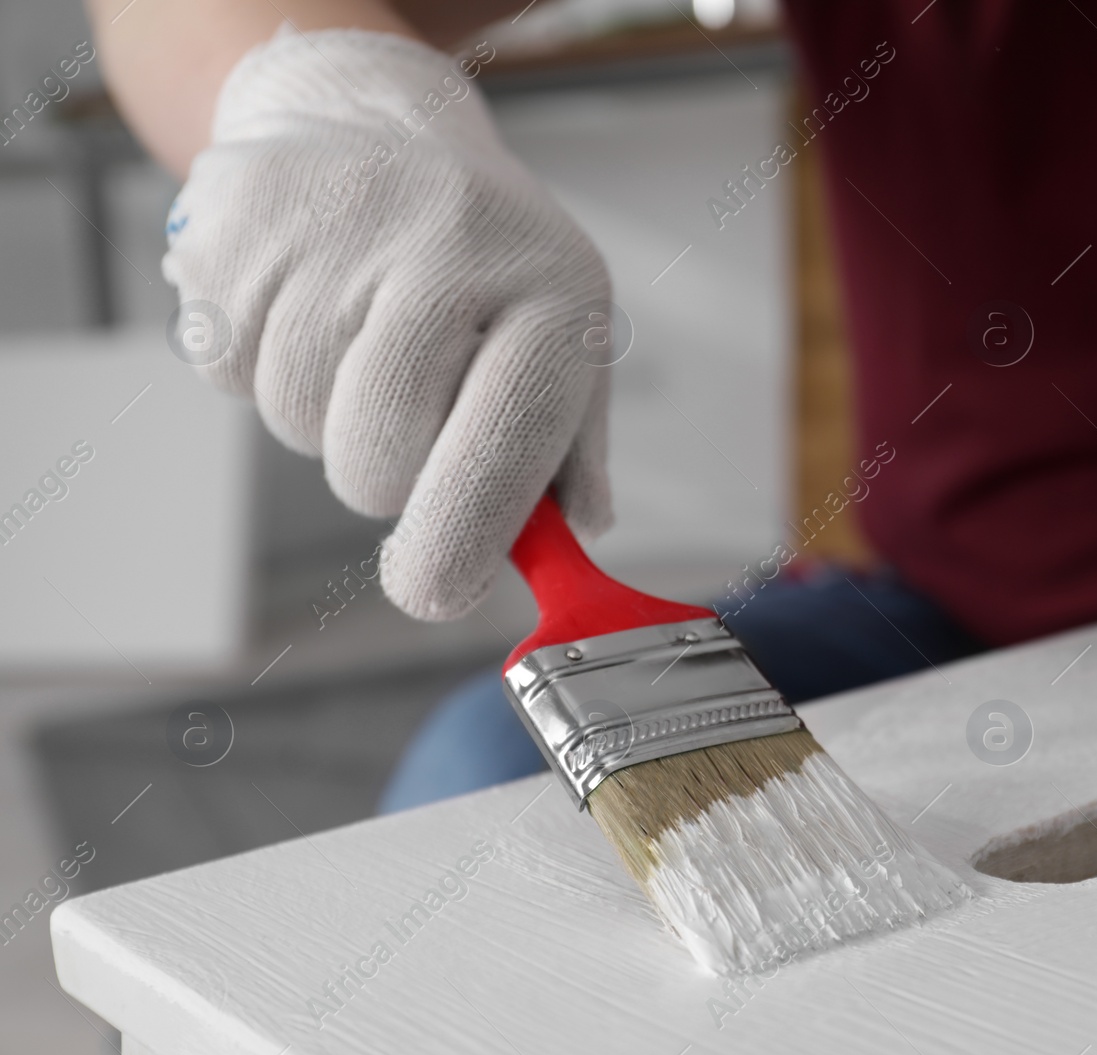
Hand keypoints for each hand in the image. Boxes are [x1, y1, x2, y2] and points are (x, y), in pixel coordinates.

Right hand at [163, 27, 612, 620]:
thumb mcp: (561, 337)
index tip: (432, 591)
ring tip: (356, 334)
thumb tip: (574, 537)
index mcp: (553, 293)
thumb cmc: (485, 264)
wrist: (377, 124)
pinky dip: (253, 363)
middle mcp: (454, 248)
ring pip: (296, 419)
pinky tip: (298, 301)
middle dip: (381, 476)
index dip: (459, 545)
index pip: (503, 453)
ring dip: (320, 413)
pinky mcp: (240, 216)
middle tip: (402, 415)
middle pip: (378, 462)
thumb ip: (568, 451)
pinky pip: (225, 367)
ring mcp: (342, 223)